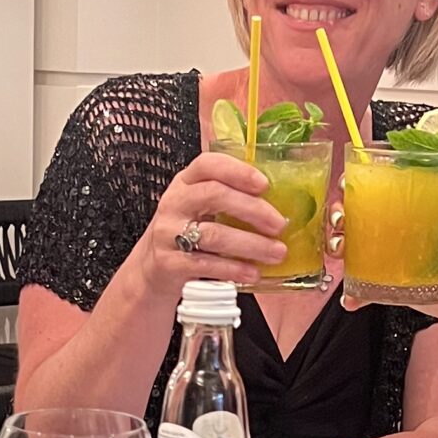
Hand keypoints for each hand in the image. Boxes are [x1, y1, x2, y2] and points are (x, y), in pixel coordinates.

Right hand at [130, 150, 283, 301]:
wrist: (154, 268)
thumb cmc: (190, 232)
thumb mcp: (202, 207)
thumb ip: (231, 197)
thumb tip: (283, 201)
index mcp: (186, 182)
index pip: (208, 164)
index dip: (238, 171)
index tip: (265, 184)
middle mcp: (175, 202)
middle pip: (214, 196)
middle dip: (253, 209)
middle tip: (280, 224)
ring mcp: (168, 233)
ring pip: (213, 234)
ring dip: (251, 244)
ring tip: (277, 253)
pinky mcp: (168, 263)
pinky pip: (205, 264)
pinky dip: (233, 269)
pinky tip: (252, 273)